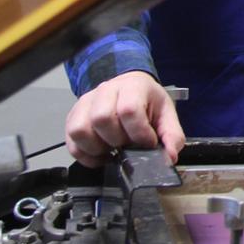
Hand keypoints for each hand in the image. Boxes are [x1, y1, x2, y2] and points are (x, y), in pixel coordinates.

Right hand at [64, 71, 183, 167]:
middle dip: (117, 140)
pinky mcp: (74, 116)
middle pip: (101, 119)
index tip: (147, 142)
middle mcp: (105, 91)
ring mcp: (86, 103)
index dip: (139, 133)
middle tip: (128, 144)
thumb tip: (170, 157)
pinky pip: (71, 140)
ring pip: (81, 130)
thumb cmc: (146, 100)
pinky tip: (101, 155)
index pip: (129, 110)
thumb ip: (172, 135)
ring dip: (97, 148)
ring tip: (112, 150)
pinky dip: (85, 155)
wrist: (129, 87)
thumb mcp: (166, 114)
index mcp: (132, 87)